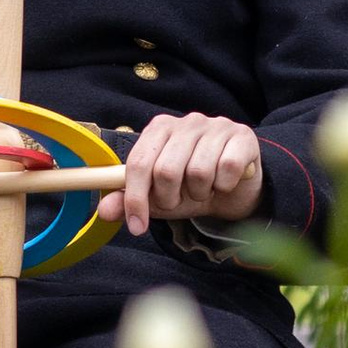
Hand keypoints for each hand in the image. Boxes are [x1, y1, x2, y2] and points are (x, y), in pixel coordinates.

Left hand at [119, 113, 262, 239]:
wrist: (234, 189)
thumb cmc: (190, 188)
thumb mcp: (156, 197)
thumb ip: (129, 200)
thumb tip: (104, 211)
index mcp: (159, 128)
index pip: (138, 163)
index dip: (136, 199)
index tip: (137, 226)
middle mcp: (187, 122)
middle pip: (166, 170)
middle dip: (170, 199)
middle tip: (178, 201)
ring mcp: (217, 126)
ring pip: (199, 172)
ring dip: (200, 193)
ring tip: (204, 190)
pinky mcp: (243, 136)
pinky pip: (228, 169)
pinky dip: (225, 186)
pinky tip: (225, 182)